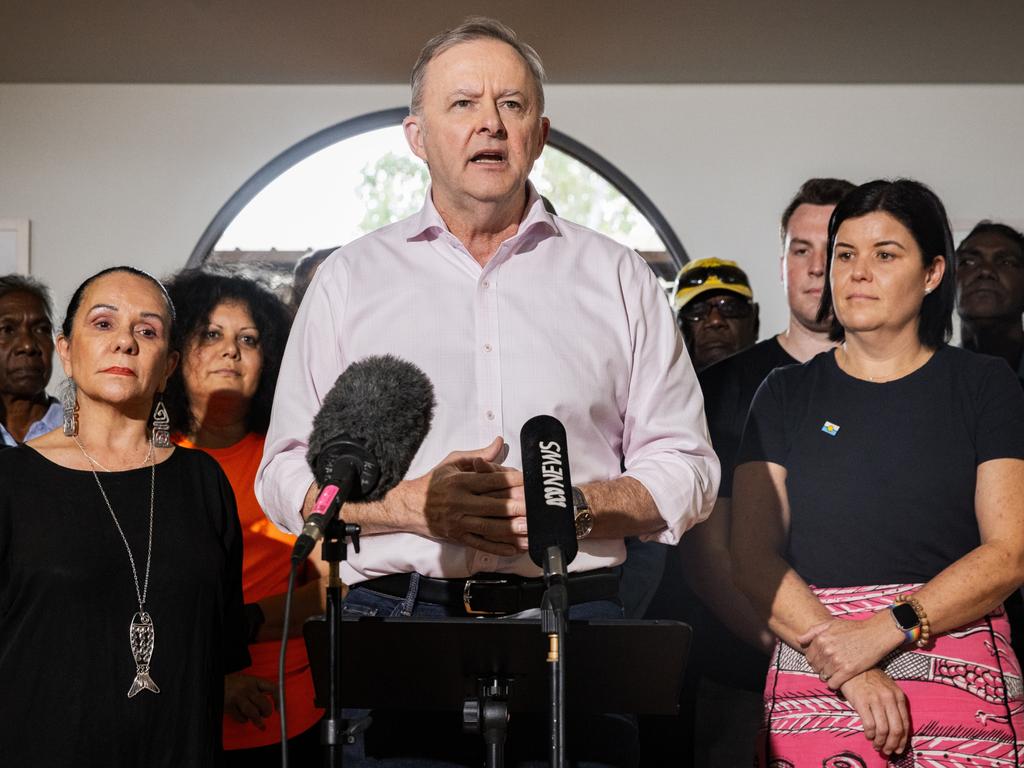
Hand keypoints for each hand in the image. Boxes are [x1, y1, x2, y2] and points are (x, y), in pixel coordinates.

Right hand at [224, 673, 277, 729]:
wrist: (212, 682)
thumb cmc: (232, 684)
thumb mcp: (246, 681)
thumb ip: (257, 689)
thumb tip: (269, 703)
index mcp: (253, 680)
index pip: (273, 688)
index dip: (278, 699)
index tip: (278, 708)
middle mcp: (247, 688)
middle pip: (264, 704)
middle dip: (267, 712)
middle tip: (265, 714)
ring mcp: (238, 698)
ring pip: (254, 713)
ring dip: (257, 720)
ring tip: (258, 722)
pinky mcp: (229, 707)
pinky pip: (242, 718)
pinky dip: (244, 720)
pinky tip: (243, 717)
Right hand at [390, 437, 528, 555]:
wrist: (409, 506)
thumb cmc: (434, 482)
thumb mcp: (453, 462)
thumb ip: (479, 455)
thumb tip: (499, 442)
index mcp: (460, 482)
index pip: (490, 481)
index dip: (512, 481)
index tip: (529, 482)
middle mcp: (459, 502)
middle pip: (493, 505)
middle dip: (516, 507)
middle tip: (536, 507)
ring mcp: (458, 522)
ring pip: (489, 527)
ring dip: (511, 529)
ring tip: (530, 528)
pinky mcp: (458, 537)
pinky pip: (480, 544)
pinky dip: (497, 548)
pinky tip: (514, 548)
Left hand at [799, 613, 903, 690]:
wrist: (875, 634)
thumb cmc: (854, 628)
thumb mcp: (831, 624)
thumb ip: (813, 631)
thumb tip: (799, 640)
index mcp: (821, 639)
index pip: (809, 656)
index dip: (813, 660)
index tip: (820, 661)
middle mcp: (827, 650)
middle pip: (815, 666)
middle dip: (819, 668)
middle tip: (827, 668)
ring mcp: (837, 661)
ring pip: (823, 676)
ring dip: (826, 676)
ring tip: (833, 674)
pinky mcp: (848, 671)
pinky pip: (833, 683)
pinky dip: (834, 684)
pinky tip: (837, 681)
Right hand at [839, 669, 909, 755]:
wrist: (850, 666)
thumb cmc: (868, 679)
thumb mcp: (886, 688)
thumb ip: (893, 705)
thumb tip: (896, 730)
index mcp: (898, 696)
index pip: (905, 724)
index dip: (902, 740)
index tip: (898, 749)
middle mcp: (889, 698)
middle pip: (896, 729)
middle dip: (892, 744)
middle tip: (887, 752)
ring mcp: (875, 699)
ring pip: (883, 730)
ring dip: (880, 742)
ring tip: (877, 746)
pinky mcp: (861, 701)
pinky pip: (869, 724)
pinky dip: (870, 734)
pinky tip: (868, 736)